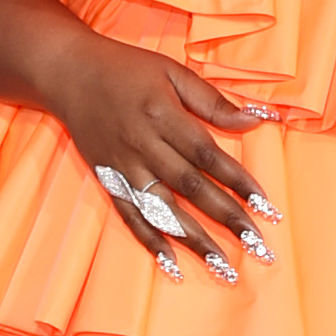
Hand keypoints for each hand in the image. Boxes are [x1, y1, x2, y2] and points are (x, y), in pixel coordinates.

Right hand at [59, 26, 279, 285]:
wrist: (69, 73)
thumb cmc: (127, 69)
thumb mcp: (173, 73)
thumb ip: (212, 101)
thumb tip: (255, 119)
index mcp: (164, 116)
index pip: (208, 156)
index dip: (239, 182)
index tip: (266, 208)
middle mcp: (143, 145)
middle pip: (190, 188)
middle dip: (226, 218)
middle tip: (257, 246)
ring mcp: (124, 167)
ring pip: (163, 209)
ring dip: (194, 240)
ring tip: (223, 266)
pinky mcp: (108, 179)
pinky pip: (130, 215)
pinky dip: (150, 241)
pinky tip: (171, 264)